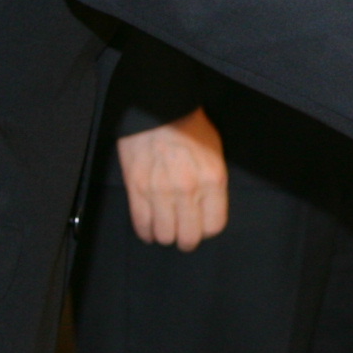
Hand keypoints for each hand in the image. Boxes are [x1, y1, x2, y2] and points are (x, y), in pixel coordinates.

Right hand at [118, 109, 228, 248]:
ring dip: (166, 236)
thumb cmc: (190, 130)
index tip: (203, 227)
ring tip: (167, 231)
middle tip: (185, 236)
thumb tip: (208, 212)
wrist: (158, 112)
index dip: (208, 231)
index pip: (214, 225)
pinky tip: (150, 230)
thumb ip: (214, 185)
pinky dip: (146, 232)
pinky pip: (141, 222)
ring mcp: (160, 191)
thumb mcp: (215, 155)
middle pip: (189, 236)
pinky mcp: (137, 189)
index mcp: (212, 180)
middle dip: (188, 240)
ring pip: (164, 234)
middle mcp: (187, 189)